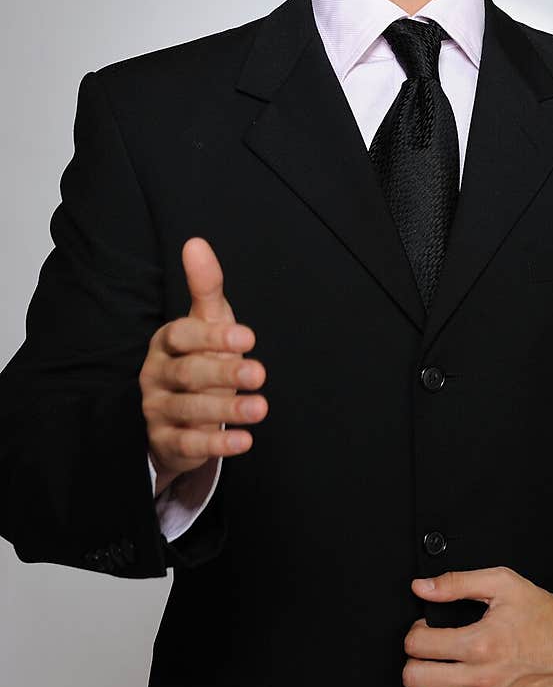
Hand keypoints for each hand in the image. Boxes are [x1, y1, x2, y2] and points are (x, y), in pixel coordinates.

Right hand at [140, 237, 267, 494]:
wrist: (175, 414)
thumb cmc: (198, 358)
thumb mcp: (206, 322)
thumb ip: (205, 287)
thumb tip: (196, 242)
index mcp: (166, 343)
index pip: (181, 336)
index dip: (211, 337)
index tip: (248, 337)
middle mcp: (156, 375)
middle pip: (187, 374)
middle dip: (224, 373)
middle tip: (260, 373)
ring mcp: (157, 410)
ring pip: (188, 410)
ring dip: (225, 410)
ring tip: (261, 409)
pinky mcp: (166, 442)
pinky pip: (188, 444)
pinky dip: (216, 445)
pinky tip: (244, 441)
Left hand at [402, 565, 552, 686]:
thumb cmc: (543, 615)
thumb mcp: (502, 583)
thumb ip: (457, 583)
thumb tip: (422, 587)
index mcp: (480, 642)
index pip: (418, 644)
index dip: (415, 633)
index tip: (424, 630)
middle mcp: (482, 678)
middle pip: (416, 678)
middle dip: (412, 662)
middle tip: (424, 654)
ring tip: (429, 684)